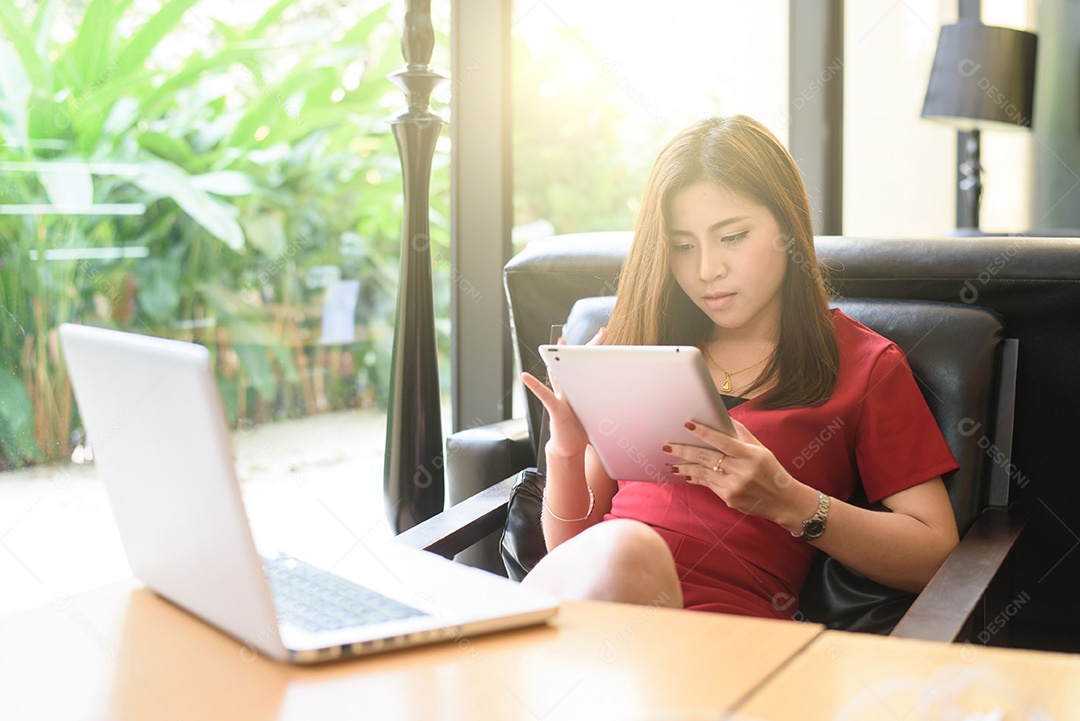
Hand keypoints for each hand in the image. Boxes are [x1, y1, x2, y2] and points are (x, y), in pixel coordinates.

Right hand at [521, 327, 607, 458]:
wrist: (569, 448)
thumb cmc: (582, 432)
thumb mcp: (597, 417)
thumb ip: (606, 408)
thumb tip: (626, 405)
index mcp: (581, 390)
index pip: (591, 368)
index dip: (600, 353)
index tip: (608, 337)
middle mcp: (570, 390)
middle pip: (578, 365)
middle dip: (589, 348)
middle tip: (601, 332)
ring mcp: (562, 397)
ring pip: (560, 374)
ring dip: (559, 358)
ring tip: (559, 342)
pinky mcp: (555, 409)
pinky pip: (544, 395)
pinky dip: (534, 386)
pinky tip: (526, 377)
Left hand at [664, 418, 817, 530]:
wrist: (783, 501)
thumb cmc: (771, 471)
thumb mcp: (761, 450)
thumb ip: (742, 434)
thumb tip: (724, 417)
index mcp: (751, 456)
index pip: (723, 442)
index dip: (704, 433)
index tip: (687, 425)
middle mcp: (742, 472)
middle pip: (707, 458)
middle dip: (684, 451)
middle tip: (667, 446)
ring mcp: (734, 487)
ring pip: (703, 473)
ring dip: (685, 466)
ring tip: (670, 461)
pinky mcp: (729, 499)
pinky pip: (708, 485)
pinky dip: (696, 477)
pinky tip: (685, 472)